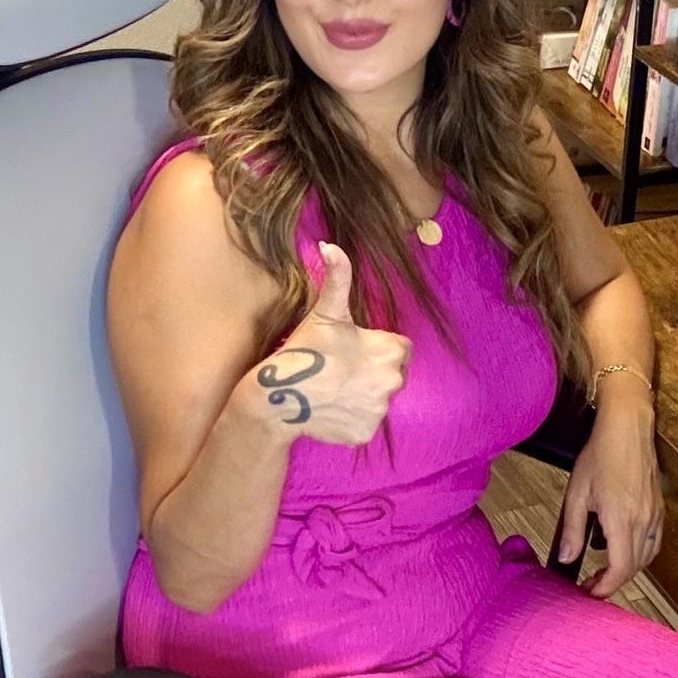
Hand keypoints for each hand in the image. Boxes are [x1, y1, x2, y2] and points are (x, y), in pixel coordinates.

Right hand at [246, 242, 410, 445]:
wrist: (279, 396)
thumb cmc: (305, 350)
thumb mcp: (326, 311)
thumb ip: (338, 276)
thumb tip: (331, 244)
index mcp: (391, 350)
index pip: (399, 348)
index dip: (375, 347)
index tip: (352, 350)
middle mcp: (393, 382)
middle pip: (390, 375)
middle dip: (371, 372)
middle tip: (340, 370)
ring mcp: (379, 410)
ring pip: (377, 399)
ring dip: (362, 395)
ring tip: (333, 389)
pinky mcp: (365, 433)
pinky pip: (364, 423)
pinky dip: (351, 419)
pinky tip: (331, 408)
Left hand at [556, 393, 663, 597]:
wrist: (627, 429)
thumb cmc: (601, 455)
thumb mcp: (577, 493)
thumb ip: (571, 529)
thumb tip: (566, 558)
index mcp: (621, 519)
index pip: (620, 569)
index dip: (606, 587)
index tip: (590, 591)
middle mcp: (643, 521)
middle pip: (634, 568)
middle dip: (613, 581)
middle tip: (592, 583)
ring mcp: (654, 515)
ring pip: (647, 557)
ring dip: (628, 569)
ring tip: (606, 569)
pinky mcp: (659, 508)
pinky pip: (654, 542)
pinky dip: (640, 553)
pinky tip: (624, 547)